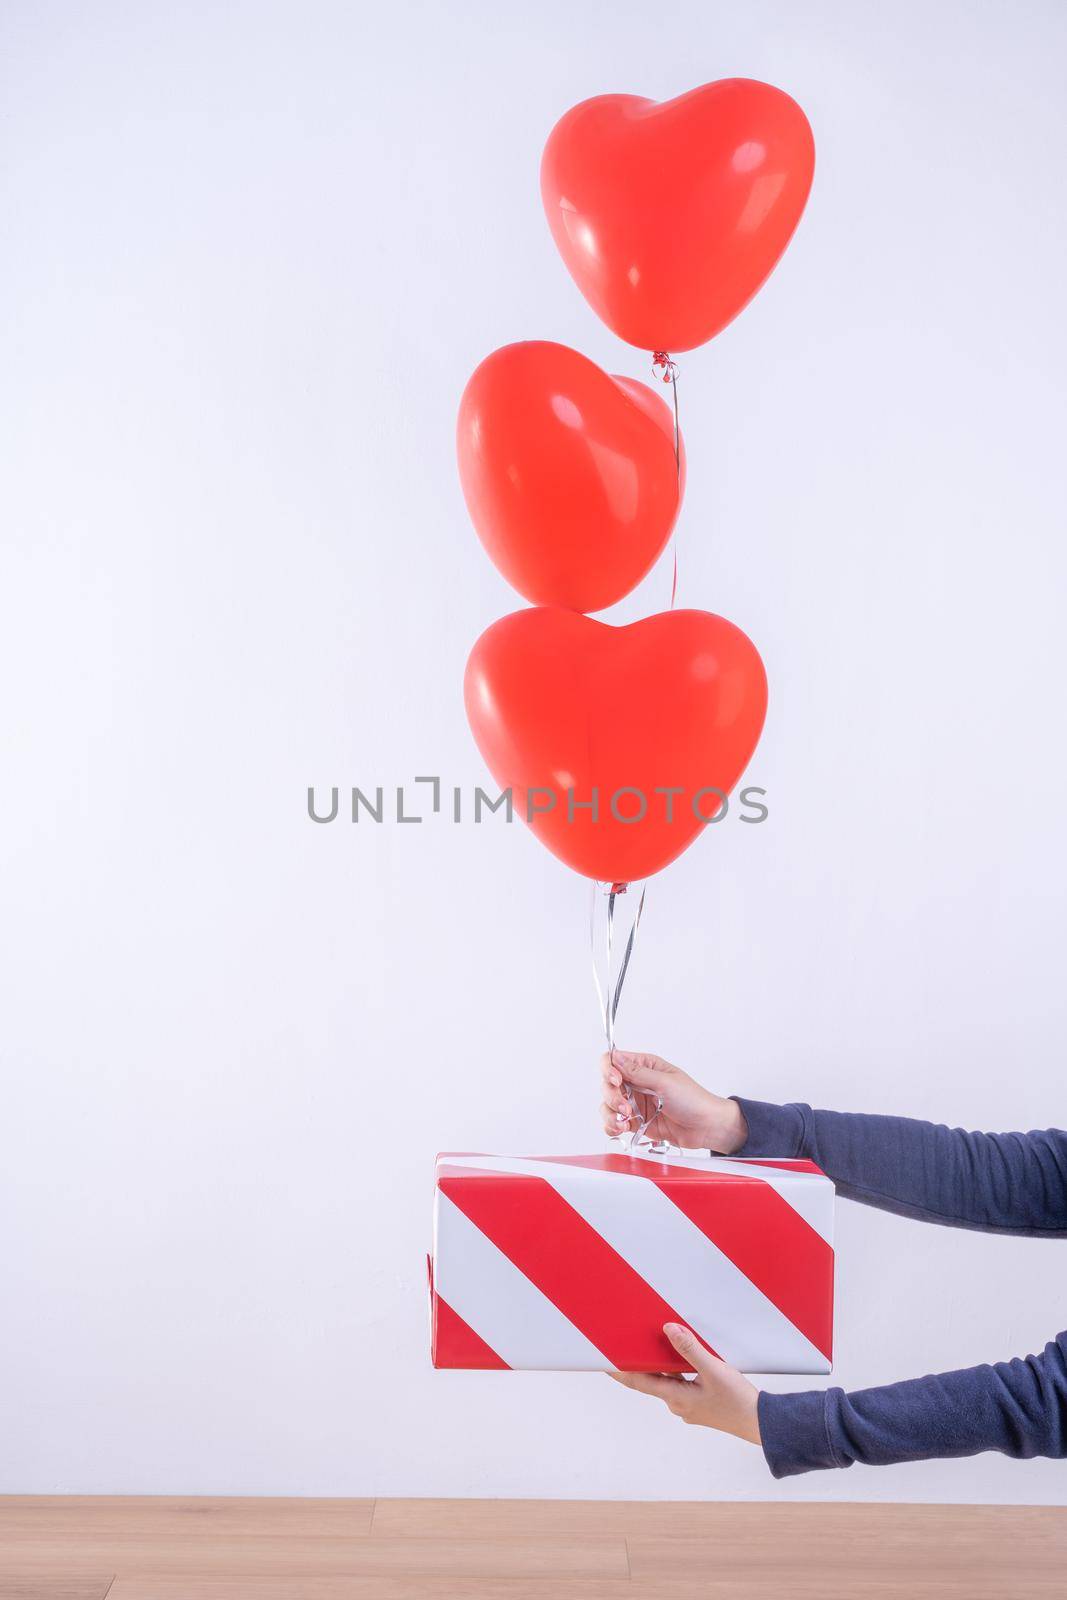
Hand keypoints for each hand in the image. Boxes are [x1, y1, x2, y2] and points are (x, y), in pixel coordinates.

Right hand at [600, 1050, 747, 1152]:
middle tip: (626, 1108)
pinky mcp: (636, 1122)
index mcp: (645, 1066)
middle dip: (612, 1097)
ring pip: (607, 1105)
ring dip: (611, 1114)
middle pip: (607, 1084)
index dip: (609, 1070)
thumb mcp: (665, 1083)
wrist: (706, 1127)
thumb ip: (638, 1072)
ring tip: (625, 1122)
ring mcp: (635, 1103)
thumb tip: (616, 1057)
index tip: (616, 1081)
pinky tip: (621, 1130)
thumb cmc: (693, 1100)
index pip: (614, 1060)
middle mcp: (637, 1083)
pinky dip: (612, 1127)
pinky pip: (614, 1123)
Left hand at [609, 1323, 761, 1445]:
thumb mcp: (713, 1369)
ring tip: (649, 1349)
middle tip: (621, 1349)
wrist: (760, 1423)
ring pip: (666, 1383)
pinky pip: (680, 1386)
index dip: (619, 1371)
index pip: (639, 1381)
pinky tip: (680, 1362)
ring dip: (657, 1367)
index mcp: (675, 1397)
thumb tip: (668, 1328)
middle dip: (636, 1366)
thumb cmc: (737, 1400)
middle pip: (650, 1381)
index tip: (602, 1362)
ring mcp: (688, 1407)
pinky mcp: (699, 1406)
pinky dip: (674, 1373)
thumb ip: (689, 1349)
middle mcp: (677, 1405)